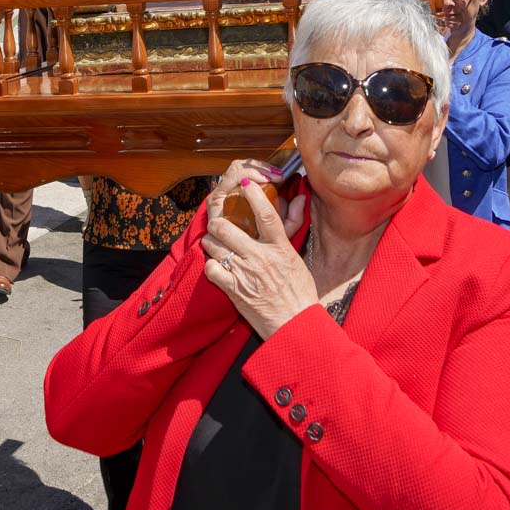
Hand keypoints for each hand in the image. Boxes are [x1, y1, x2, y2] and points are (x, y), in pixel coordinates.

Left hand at [199, 172, 311, 339]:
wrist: (295, 326)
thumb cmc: (299, 293)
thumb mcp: (297, 259)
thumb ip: (290, 231)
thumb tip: (298, 199)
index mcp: (280, 248)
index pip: (266, 213)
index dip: (253, 194)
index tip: (245, 184)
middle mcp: (260, 257)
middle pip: (226, 227)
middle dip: (218, 222)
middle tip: (220, 224)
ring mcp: (244, 273)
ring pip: (214, 245)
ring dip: (213, 243)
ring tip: (218, 245)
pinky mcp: (233, 290)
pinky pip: (210, 268)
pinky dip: (211, 265)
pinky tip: (218, 267)